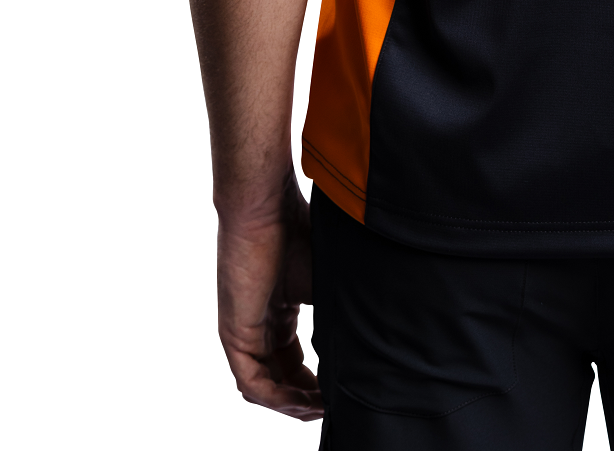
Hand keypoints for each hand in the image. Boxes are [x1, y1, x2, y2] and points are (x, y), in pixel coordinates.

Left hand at [216, 173, 322, 419]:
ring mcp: (244, 331)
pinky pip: (252, 381)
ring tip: (321, 409)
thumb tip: (376, 336)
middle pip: (280, 379)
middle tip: (332, 408)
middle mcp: (260, 325)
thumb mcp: (326, 279)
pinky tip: (302, 402)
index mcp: (280, 309)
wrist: (266, 207)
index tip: (339, 392)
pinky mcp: (235, 333)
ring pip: (265, 387)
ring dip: (293, 404)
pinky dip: (277, 398)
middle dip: (307, 399)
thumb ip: (338, 310)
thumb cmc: (297, 228)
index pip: (293, 361)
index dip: (315, 382)